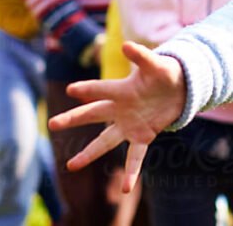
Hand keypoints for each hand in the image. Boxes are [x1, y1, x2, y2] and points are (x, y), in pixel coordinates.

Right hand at [48, 41, 185, 191]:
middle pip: (93, 114)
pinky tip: (126, 188)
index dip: (88, 89)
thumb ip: (142, 56)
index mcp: (121, 89)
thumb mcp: (156, 64)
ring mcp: (129, 125)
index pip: (100, 89)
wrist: (180, 89)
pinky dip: (131, 172)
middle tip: (52, 124)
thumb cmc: (164, 73)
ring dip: (89, 153)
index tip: (72, 89)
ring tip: (70, 166)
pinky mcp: (142, 137)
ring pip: (105, 141)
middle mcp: (120, 109)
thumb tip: (126, 45)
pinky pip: (135, 156)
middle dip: (74, 119)